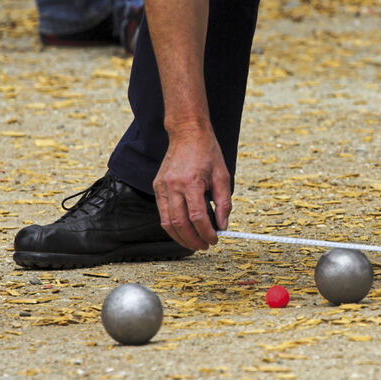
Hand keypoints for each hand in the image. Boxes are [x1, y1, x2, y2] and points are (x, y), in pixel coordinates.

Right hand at [153, 124, 231, 250]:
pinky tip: (183, 231)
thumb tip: (223, 226)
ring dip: (180, 237)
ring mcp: (162, 186)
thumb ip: (223, 203)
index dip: (207, 233)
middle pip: (180, 223)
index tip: (215, 240)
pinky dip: (172, 226)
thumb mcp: (223, 176)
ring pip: (167, 222)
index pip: (198, 217)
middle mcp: (173, 186)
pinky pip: (162, 212)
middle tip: (205, 246)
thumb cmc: (207, 153)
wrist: (187, 134)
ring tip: (194, 243)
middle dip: (193, 239)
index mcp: (192, 182)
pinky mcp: (157, 186)